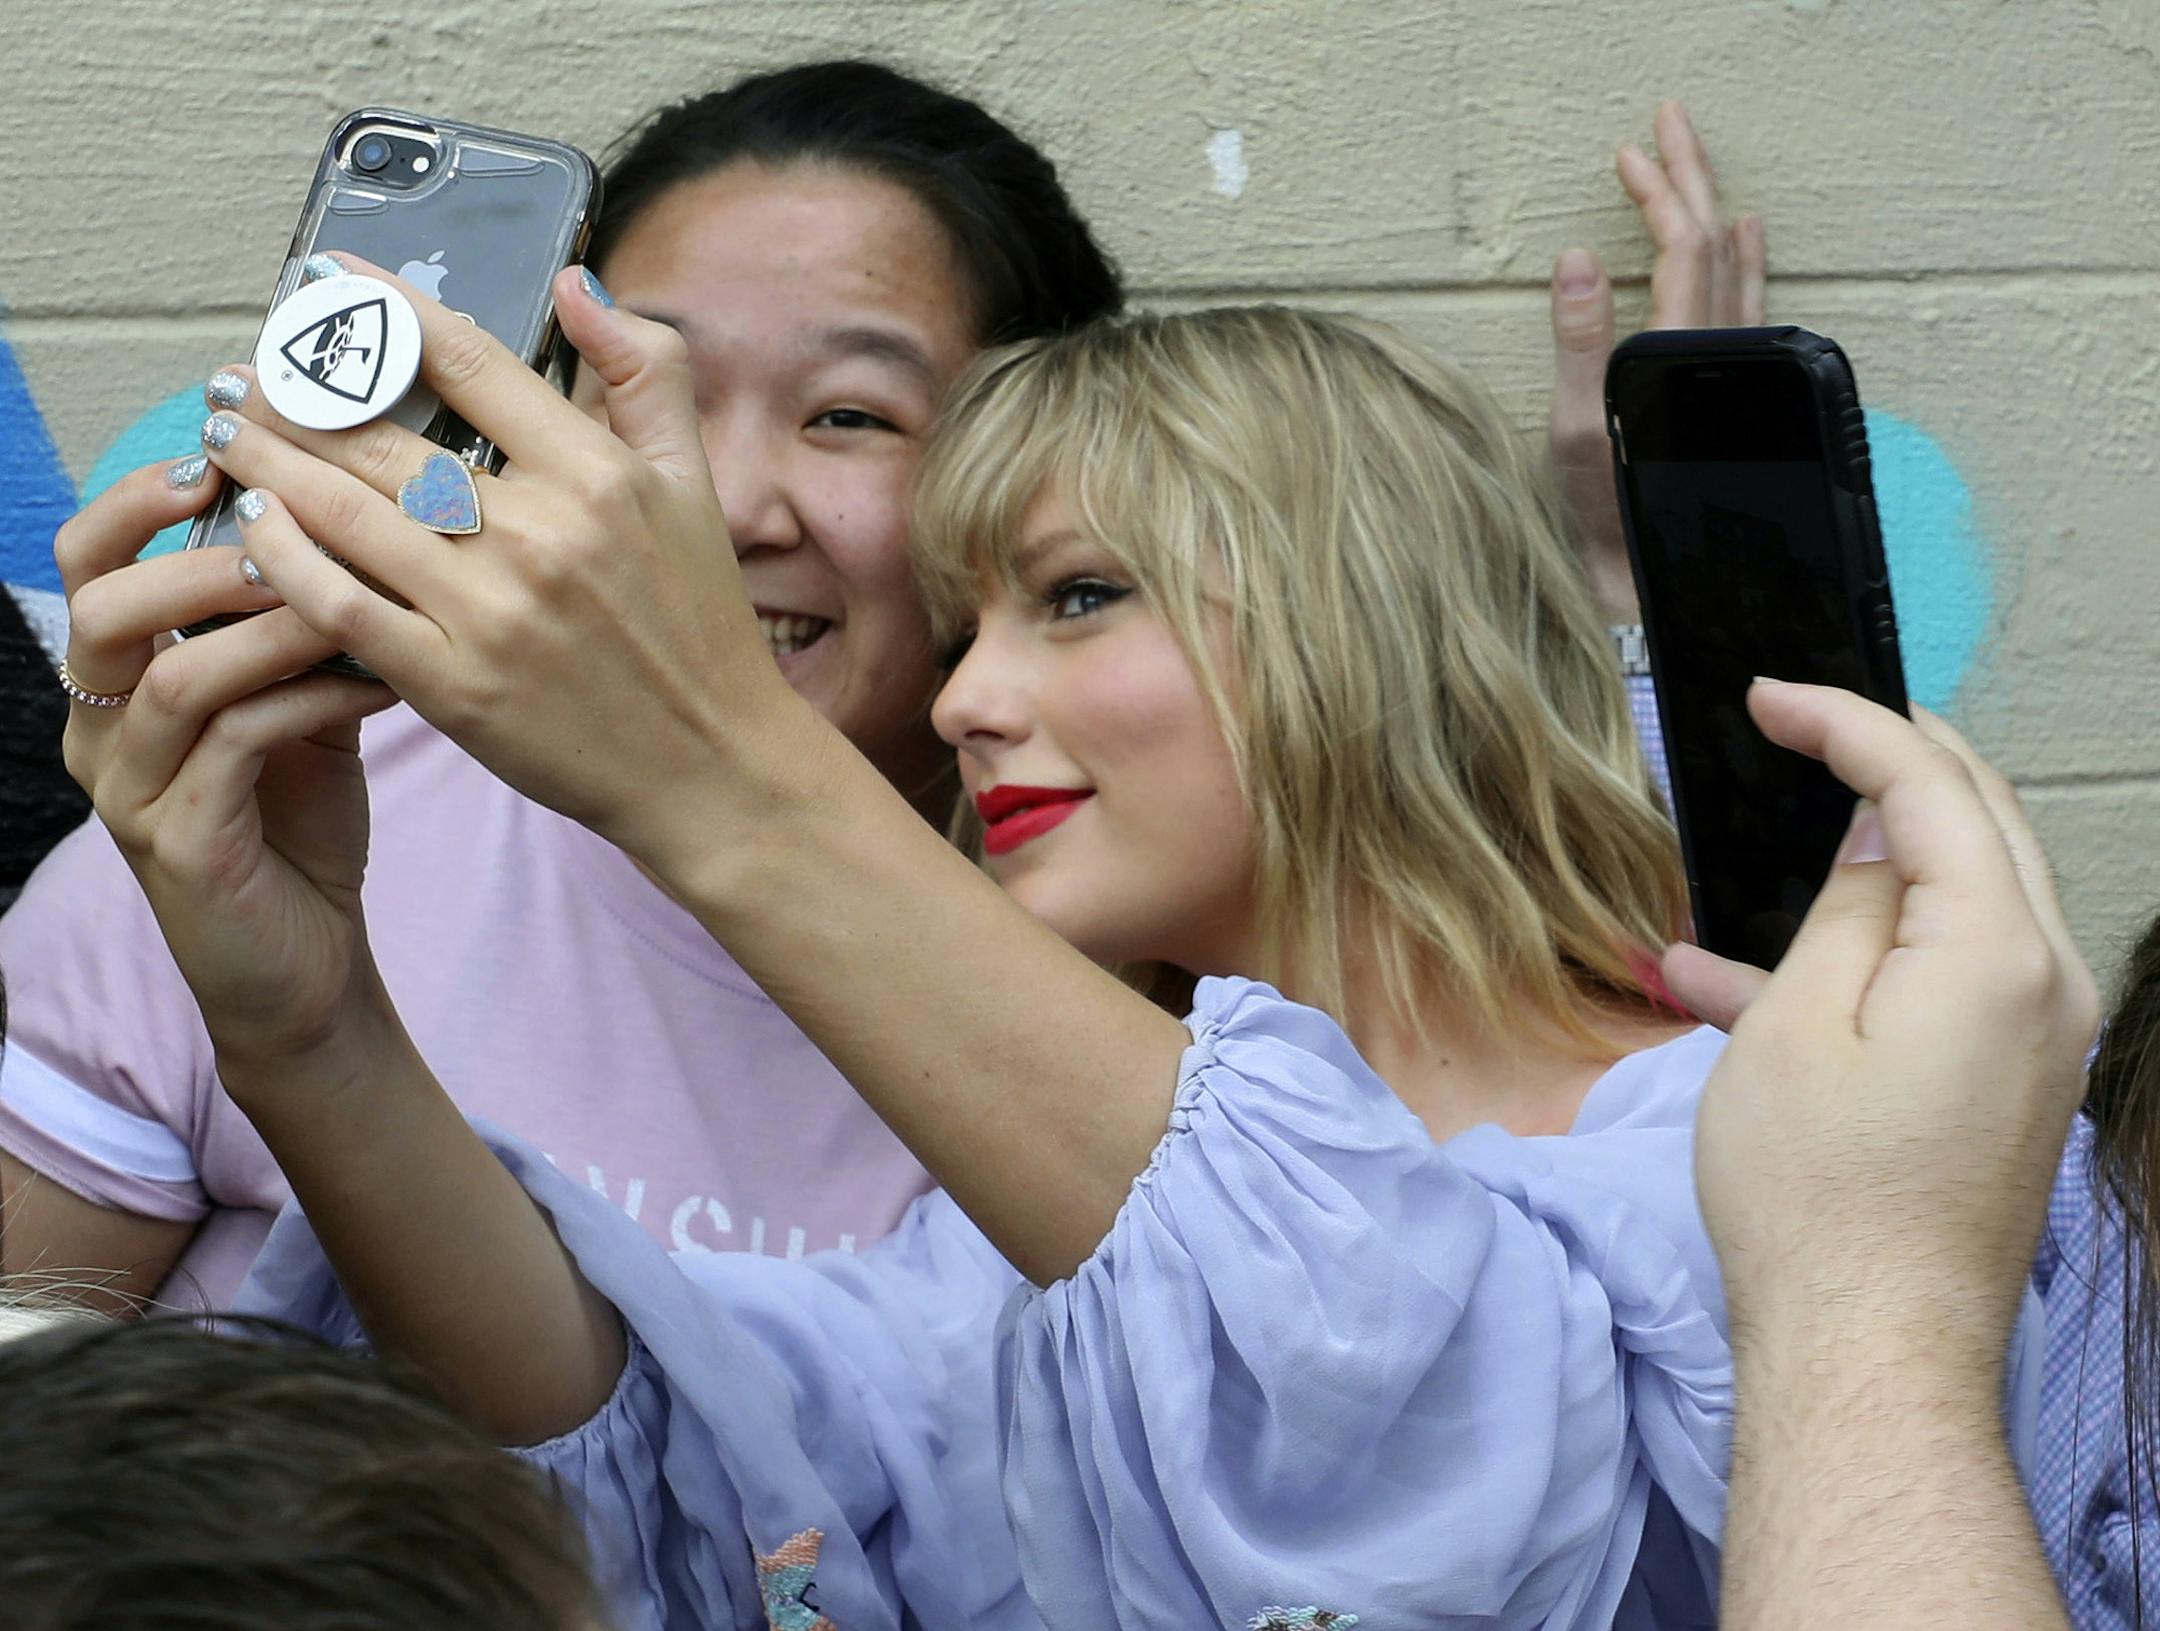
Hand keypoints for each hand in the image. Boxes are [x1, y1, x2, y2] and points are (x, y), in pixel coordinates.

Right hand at [54, 457, 396, 1064]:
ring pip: (171, 677)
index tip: (215, 453)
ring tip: (340, 594)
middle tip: (276, 521)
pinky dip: (303, 698)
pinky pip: (233, 746)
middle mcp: (101, 733)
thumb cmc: (298, 824)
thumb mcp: (295, 706)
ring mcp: (132, 793)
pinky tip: (371, 680)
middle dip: (193, 554)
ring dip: (262, 625)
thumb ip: (297, 625)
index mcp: (117, 685)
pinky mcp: (183, 846)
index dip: (136, 500)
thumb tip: (358, 520)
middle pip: (100, 608)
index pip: (87, 565)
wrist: (304, 963)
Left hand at [194, 256, 797, 864]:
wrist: (710, 765)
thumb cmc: (698, 626)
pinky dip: (285, 560)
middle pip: (380, 435)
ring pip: (343, 513)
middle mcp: (539, 534)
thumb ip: (647, 373)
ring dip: (267, 462)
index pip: (466, 361)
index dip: (383, 308)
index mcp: (597, 474)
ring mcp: (489, 611)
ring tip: (224, 433)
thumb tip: (572, 284)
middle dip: (294, 392)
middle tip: (243, 373)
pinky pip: (339, 606)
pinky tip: (254, 527)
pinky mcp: (454, 683)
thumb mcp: (695, 484)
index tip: (324, 277)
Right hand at [1547, 102, 1766, 622]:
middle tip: (1667, 125)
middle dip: (1690, 177)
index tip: (1629, 151)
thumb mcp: (1573, 428)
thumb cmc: (1607, 514)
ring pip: (1739, 269)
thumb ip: (1580, 341)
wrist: (1654, 575)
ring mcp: (1736, 373)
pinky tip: (1748, 241)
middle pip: (1716, 241)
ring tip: (1700, 172)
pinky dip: (1748, 261)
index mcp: (1679, 351)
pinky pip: (1753, 306)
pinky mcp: (1737, 395)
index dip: (1658, 190)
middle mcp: (1720, 354)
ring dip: (1717, 210)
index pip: (1680, 245)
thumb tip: (1579, 258)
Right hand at [1678, 683, 2097, 1363]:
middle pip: (1984, 822)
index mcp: (1997, 952)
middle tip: (1806, 725)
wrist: (1870, 1352)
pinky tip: (1740, 978)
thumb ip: (1848, 911)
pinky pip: (1947, 978)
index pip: (1933, 787)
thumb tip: (1878, 843)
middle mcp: (2047, 984)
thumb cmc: (1816, 1199)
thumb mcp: (1794, 1027)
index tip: (1771, 696)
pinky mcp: (2011, 1086)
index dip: (1849, 722)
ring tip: (1780, 834)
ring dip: (1876, 856)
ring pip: (1970, 895)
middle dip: (1895, 757)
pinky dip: (1867, 954)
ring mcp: (2039, 1040)